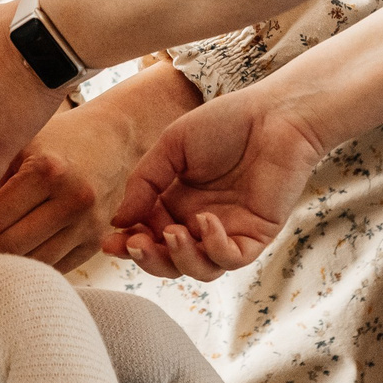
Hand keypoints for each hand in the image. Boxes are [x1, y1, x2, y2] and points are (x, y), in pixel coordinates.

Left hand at [0, 91, 151, 272]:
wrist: (113, 138)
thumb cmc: (58, 139)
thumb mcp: (20, 149)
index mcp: (48, 172)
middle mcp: (73, 201)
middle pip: (11, 246)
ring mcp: (89, 225)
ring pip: (32, 263)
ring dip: (1, 264)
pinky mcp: (98, 242)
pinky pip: (54, 267)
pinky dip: (28, 266)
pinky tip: (8, 258)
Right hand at [105, 83, 325, 282]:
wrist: (274, 114)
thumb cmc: (224, 123)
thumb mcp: (171, 147)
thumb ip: (144, 183)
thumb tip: (117, 221)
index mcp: (176, 202)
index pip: (148, 235)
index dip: (128, 244)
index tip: (108, 241)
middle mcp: (199, 222)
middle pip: (170, 261)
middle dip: (148, 259)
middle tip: (135, 243)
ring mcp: (229, 231)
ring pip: (200, 269)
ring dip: (179, 259)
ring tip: (172, 233)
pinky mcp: (256, 235)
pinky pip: (231, 258)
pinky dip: (214, 247)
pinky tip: (206, 220)